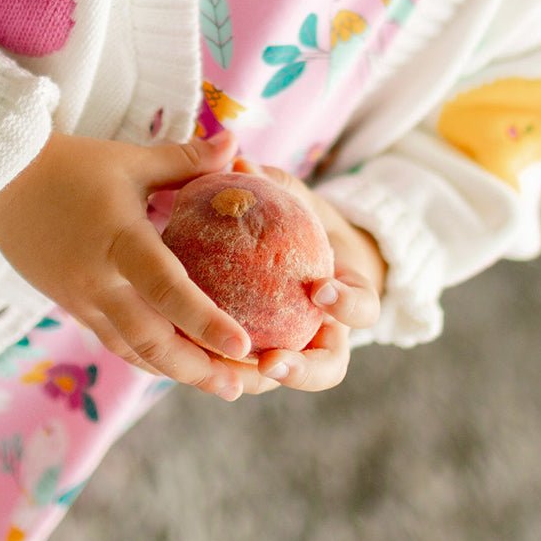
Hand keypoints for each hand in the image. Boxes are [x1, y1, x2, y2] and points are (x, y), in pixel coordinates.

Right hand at [0, 128, 253, 400]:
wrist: (0, 184)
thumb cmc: (68, 166)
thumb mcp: (130, 160)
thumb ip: (185, 159)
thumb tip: (235, 142)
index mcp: (119, 240)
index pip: (166, 288)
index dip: (205, 320)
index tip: (243, 347)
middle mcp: (99, 280)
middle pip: (152, 341)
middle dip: (200, 369)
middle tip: (245, 385)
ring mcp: (81, 300)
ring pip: (134, 350)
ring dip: (178, 372)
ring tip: (222, 385)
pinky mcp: (71, 306)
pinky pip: (115, 341)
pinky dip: (149, 356)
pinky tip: (175, 364)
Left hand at [221, 160, 384, 397]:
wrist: (291, 246)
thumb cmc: (296, 216)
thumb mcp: (291, 196)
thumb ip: (272, 184)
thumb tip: (237, 160)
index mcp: (345, 295)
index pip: (362, 308)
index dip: (348, 305)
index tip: (320, 291)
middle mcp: (323, 332)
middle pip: (326, 368)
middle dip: (303, 371)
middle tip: (270, 360)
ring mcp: (291, 348)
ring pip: (276, 378)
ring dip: (250, 379)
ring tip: (217, 369)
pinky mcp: (251, 354)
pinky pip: (234, 364)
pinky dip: (213, 362)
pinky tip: (178, 350)